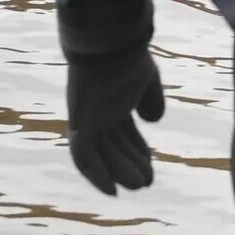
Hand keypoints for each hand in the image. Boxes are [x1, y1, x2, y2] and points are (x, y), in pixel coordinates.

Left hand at [65, 47, 165, 194]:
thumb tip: (154, 121)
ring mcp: (89, 119)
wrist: (109, 43)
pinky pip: (84, 155)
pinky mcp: (81, 123)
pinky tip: (112, 190)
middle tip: (147, 183)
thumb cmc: (129, 56)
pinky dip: (97, 174)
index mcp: (114, 102)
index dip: (137, 150)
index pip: (125, 133)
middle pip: (114, 147)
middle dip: (130, 165)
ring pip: (102, 155)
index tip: (150, 166)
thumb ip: (150, 99)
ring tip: (140, 186)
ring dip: (120, 172)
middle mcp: (99, 114)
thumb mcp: (146, 79)